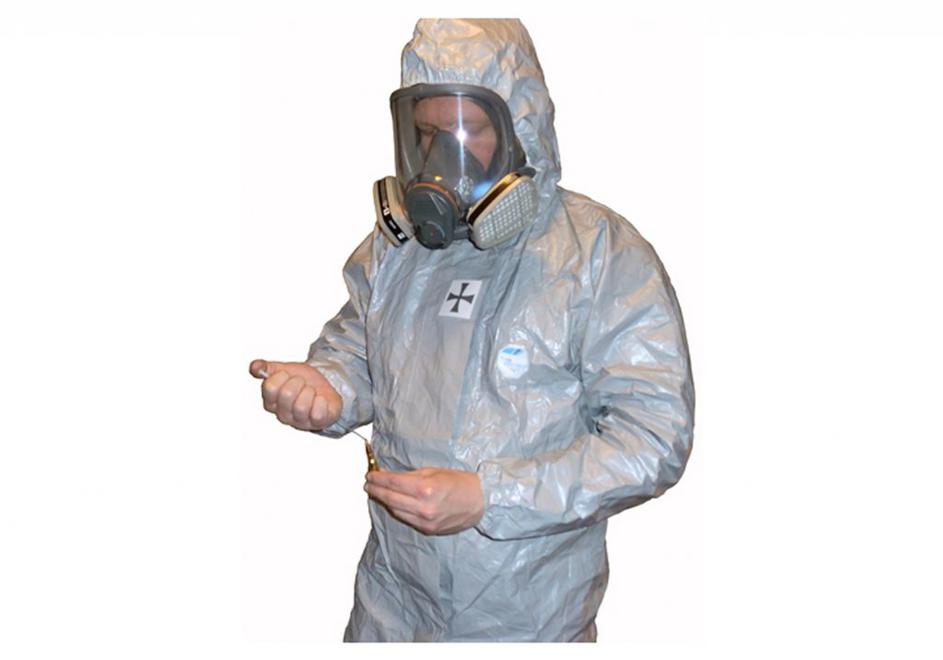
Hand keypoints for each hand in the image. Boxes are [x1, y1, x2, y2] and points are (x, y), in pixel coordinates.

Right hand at [249, 359, 341, 430]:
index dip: (281, 376)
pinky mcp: (317, 423)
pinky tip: (320, 399)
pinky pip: (317, 414)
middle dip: (297, 382)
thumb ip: (266, 368)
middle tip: (302, 382)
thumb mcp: (283, 370)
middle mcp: (283, 415)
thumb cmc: (302, 380)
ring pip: (301, 406)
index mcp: (271, 402)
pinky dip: (321, 402)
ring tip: (311, 391)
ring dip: (309, 391)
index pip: (270, 387)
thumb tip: (255, 367)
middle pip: (286, 394)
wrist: (324, 384)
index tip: (287, 375)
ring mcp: (300, 421)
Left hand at [364, 467, 484, 534]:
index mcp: (425, 489)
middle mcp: (423, 507)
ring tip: (377, 493)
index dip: (379, 479)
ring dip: (384, 501)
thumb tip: (391, 477)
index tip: (371, 475)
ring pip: (395, 511)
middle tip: (368, 484)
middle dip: (376, 490)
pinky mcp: (428, 530)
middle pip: (390, 498)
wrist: (479, 501)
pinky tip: (394, 503)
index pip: (393, 483)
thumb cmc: (460, 482)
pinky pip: (406, 519)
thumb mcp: (434, 472)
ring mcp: (425, 521)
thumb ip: (411, 476)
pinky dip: (398, 510)